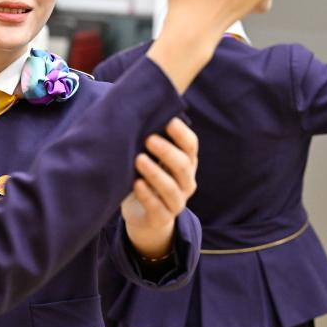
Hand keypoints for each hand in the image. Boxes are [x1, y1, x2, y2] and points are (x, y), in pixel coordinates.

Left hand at [121, 117, 198, 259]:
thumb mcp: (150, 158)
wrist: (143, 216)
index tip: (167, 121)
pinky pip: (158, 208)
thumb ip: (148, 139)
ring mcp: (176, 202)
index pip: (191, 146)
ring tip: (138, 159)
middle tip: (148, 139)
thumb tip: (137, 108)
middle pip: (183, 166)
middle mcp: (186, 182)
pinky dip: (147, 195)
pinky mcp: (162, 219)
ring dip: (155, 173)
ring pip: (171, 188)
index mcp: (186, 163)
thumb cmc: (145, 177)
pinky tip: (136, 184)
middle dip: (167, 151)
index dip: (181, 134)